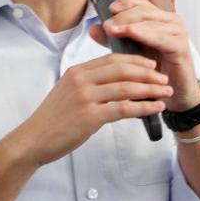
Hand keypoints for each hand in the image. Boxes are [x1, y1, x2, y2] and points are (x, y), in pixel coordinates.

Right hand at [18, 53, 170, 165]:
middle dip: (147, 73)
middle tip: (164, 78)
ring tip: (166, 92)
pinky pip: (123, 108)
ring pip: (126, 88)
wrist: (33, 140)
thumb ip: (89, 84)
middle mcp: (81, 80)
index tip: (151, 65)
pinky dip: (143, 107)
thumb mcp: (68, 93)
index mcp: (77, 72)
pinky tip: (155, 108)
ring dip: (150, 89)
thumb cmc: (53, 120)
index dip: (135, 61)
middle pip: (122, 70)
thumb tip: (115, 83)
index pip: (112, 59)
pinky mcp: (89, 116)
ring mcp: (85, 97)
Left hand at [89, 0, 199, 110]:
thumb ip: (115, 39)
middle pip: (144, 10)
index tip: (109, 9)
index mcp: (160, 19)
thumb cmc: (156, 71)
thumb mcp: (132, 52)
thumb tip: (93, 28)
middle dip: (123, 16)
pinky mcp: (181, 47)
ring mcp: (178, 33)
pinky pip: (161, 37)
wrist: (175, 93)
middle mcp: (171, 21)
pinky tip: (131, 33)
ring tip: (112, 29)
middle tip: (106, 25)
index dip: (125, 3)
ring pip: (151, 22)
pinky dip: (145, 34)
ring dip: (130, 24)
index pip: (141, 3)